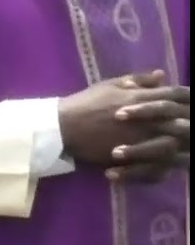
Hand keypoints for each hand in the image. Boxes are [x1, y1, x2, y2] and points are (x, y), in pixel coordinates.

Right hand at [58, 70, 189, 180]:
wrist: (63, 128)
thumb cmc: (84, 104)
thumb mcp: (110, 85)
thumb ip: (137, 80)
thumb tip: (161, 75)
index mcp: (139, 96)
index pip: (175, 94)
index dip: (188, 96)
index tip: (192, 100)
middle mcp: (144, 117)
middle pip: (181, 119)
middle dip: (190, 121)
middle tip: (192, 127)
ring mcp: (139, 138)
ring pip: (173, 143)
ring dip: (181, 145)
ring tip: (182, 148)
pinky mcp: (132, 157)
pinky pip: (157, 165)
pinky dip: (164, 168)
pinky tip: (167, 169)